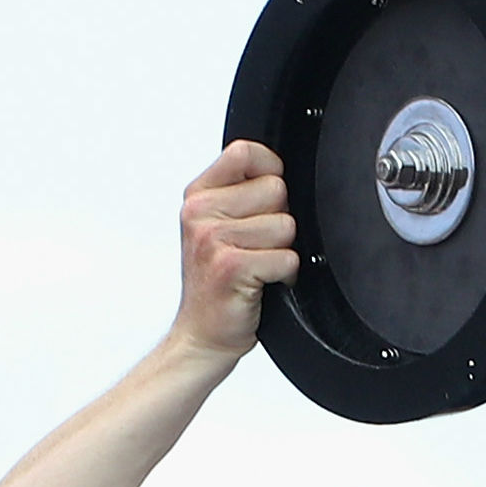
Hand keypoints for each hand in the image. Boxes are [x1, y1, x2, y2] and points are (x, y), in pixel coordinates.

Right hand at [164, 141, 299, 367]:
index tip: (265, 200)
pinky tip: (261, 284)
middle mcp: (199, 212)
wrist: (202, 334)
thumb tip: (280, 172)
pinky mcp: (230, 266)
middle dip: (279, 221)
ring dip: (282, 252)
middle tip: (256, 247)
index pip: (246, 152)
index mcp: (198, 195)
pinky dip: (285, 275)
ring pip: (287, 226)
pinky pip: (287, 257)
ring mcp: (212, 239)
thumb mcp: (217, 227)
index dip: (270, 171)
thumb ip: (240, 193)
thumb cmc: (217, 283)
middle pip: (277, 189)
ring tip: (257, 267)